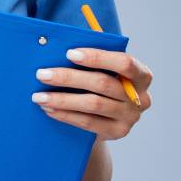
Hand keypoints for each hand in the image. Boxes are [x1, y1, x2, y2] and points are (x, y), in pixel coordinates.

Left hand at [32, 48, 153, 139]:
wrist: (109, 117)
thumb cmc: (103, 83)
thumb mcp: (106, 70)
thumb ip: (92, 60)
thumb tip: (57, 48)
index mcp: (142, 75)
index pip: (124, 63)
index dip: (97, 57)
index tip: (69, 54)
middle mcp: (140, 97)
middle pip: (102, 83)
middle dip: (69, 77)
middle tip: (42, 74)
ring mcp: (130, 117)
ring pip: (92, 104)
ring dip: (62, 99)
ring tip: (38, 96)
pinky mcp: (117, 132)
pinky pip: (87, 122)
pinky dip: (65, 114)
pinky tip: (49, 109)